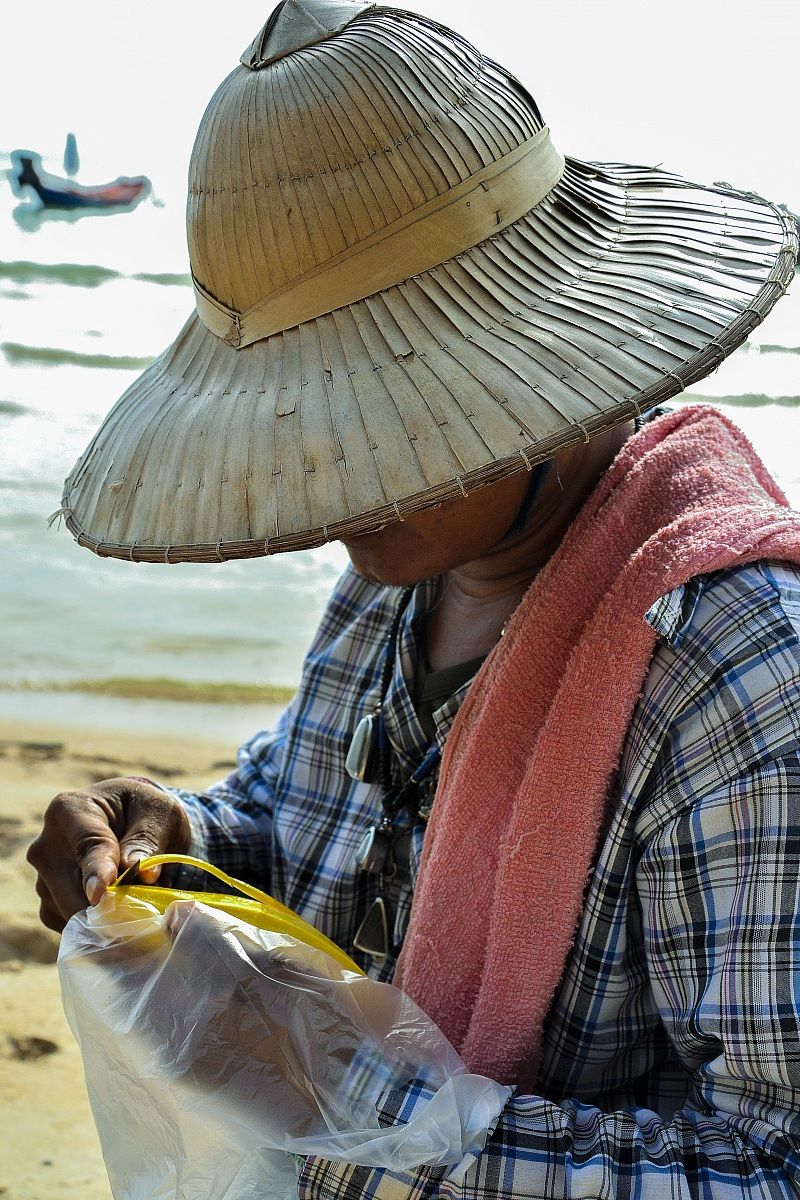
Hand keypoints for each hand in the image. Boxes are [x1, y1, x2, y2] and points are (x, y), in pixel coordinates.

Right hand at [27, 778, 190, 931]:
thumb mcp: (159, 813)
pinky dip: (94, 927)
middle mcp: (47, 845)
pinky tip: (119, 913)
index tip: (100, 895)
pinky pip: (68, 925)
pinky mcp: (49, 902)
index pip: (87, 846)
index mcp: (70, 810)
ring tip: (139, 905)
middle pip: (71, 890)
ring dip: (104, 918)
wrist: (129, 818)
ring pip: (69, 912)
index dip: (97, 873)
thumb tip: (143, 875)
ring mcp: (43, 877)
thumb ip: (148, 841)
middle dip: (108, 907)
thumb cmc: (143, 810)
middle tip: (147, 918)